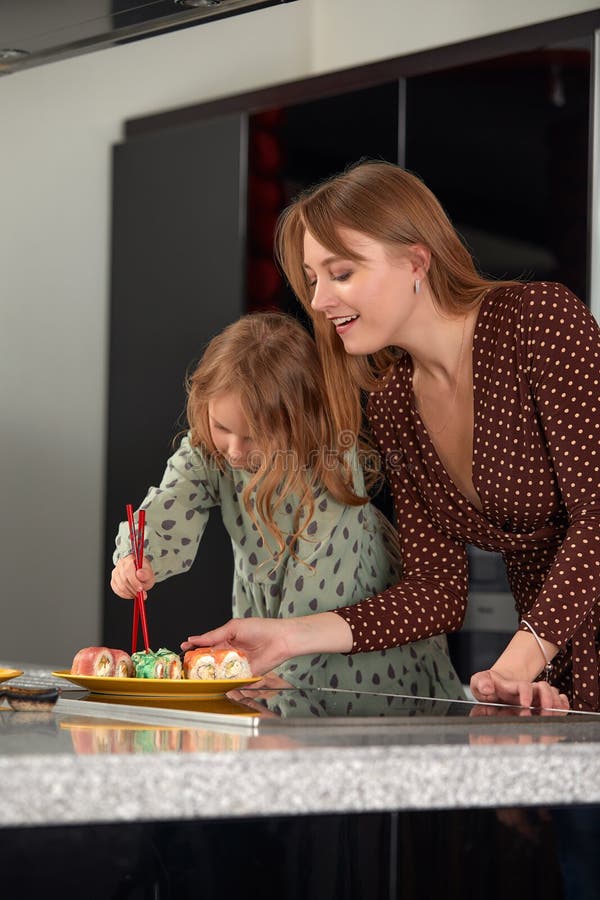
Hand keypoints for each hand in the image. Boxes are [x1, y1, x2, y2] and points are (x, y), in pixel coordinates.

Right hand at [110, 554, 155, 599]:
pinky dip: (125, 594)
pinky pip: (117, 590)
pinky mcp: (113, 580)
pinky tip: (131, 594)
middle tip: (141, 594)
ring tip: (137, 594)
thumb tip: (139, 574)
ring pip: (120, 586)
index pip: (128, 570)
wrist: (139, 572)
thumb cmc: (144, 572)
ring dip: (130, 593)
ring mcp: (115, 572)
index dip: (134, 581)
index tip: (141, 589)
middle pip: (124, 579)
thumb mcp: (149, 573)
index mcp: (130, 559)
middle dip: (133, 589)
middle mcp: (120, 564)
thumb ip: (146, 573)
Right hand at [181, 617, 297, 675]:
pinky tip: (214, 681)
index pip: (206, 645)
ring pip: (218, 672)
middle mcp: (229, 653)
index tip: (182, 651)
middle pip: (210, 661)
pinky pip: (230, 680)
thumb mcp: (233, 628)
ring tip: (196, 675)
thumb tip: (194, 639)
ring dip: (209, 674)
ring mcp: (236, 665)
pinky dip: (223, 681)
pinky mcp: (244, 676)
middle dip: (198, 664)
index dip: (194, 648)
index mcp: (226, 640)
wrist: (280, 639)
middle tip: (186, 667)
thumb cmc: (260, 629)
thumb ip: (213, 635)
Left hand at [470, 668, 569, 710]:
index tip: (525, 705)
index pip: (524, 686)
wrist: (495, 686)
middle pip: (544, 688)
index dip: (526, 693)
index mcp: (512, 685)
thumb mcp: (479, 682)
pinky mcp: (541, 704)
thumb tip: (487, 688)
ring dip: (557, 703)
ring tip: (556, 714)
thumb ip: (481, 683)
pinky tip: (563, 709)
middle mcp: (527, 690)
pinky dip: (563, 704)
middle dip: (548, 698)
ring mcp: (536, 697)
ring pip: (553, 694)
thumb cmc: (487, 685)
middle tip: (547, 711)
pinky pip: (557, 701)